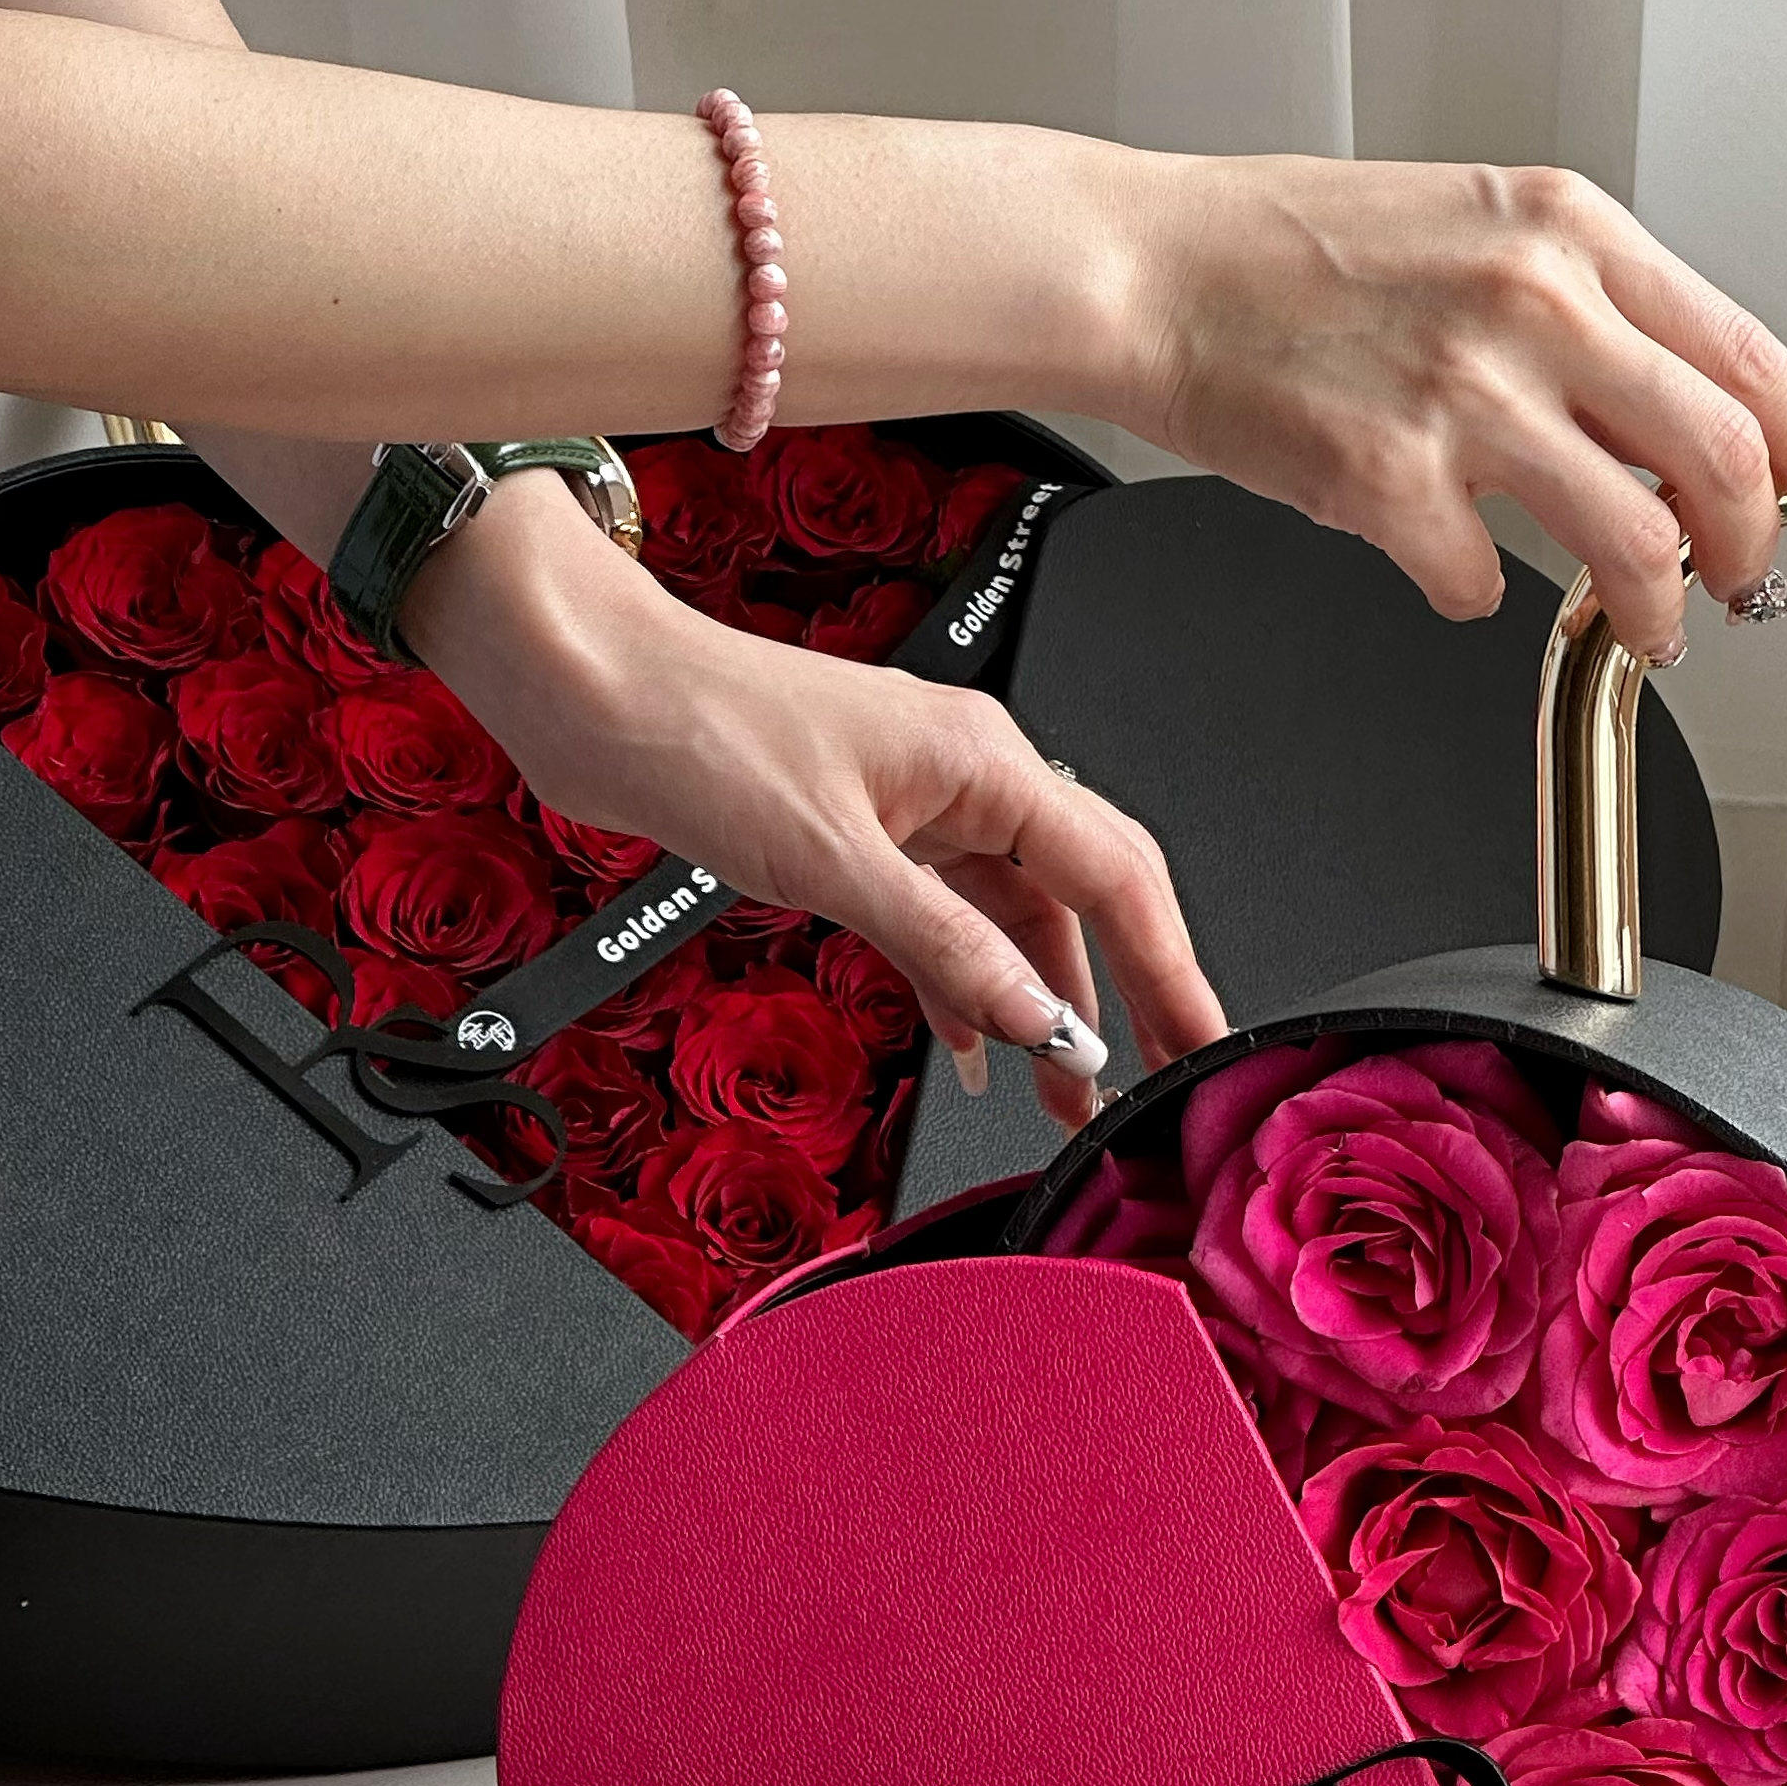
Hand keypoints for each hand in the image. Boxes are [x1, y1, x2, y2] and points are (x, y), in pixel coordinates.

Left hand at [405, 476, 1222, 1130]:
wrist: (587, 688)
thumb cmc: (697, 727)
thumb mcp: (834, 860)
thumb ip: (949, 950)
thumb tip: (1040, 1023)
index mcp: (985, 761)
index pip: (1120, 878)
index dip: (1172, 972)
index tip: (1199, 1048)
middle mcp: (968, 780)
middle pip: (1088, 901)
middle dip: (1128, 998)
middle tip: (1157, 1086)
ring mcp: (920, 811)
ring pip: (1019, 922)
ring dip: (1044, 1008)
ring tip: (1065, 1098)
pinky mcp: (869, 839)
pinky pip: (953, 923)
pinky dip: (971, 988)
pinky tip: (978, 1046)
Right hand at [1108, 154, 1786, 662]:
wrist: (1154, 269)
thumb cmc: (1301, 257)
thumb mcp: (1480, 236)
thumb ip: (1593, 319)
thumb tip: (1686, 424)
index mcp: (1570, 233)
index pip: (1753, 356)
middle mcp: (1535, 303)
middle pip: (1724, 459)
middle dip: (1756, 552)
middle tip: (1746, 590)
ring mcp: (1466, 395)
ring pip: (1637, 543)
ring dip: (1655, 613)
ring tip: (1643, 626)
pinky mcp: (1392, 482)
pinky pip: (1484, 588)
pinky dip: (1479, 597)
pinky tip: (1451, 567)